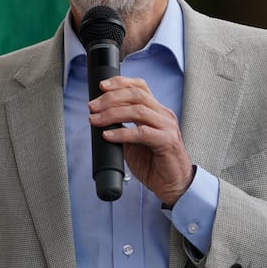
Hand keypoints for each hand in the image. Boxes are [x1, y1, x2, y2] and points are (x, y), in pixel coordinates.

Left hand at [89, 75, 193, 205]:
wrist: (173, 184)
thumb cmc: (154, 164)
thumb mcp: (134, 141)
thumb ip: (122, 128)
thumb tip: (100, 119)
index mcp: (157, 111)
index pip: (140, 87)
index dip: (120, 82)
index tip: (101, 86)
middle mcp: (163, 115)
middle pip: (136, 95)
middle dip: (111, 98)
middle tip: (92, 107)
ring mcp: (167, 127)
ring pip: (138, 110)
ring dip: (112, 113)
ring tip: (96, 120)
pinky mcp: (166, 142)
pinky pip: (141, 133)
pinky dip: (122, 133)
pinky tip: (108, 136)